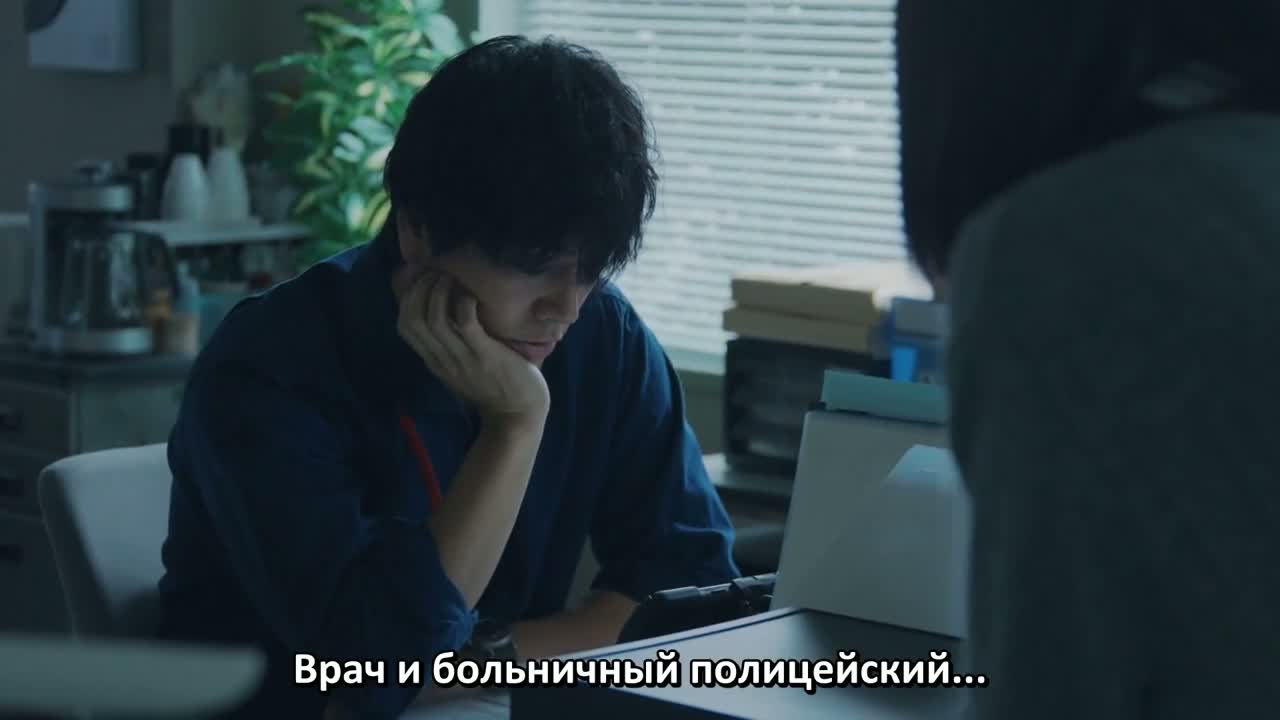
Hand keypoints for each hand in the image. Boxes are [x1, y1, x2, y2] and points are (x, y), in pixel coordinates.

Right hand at [397, 270, 549, 426]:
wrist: (519, 414)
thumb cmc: (496, 384)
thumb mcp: (462, 365)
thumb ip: (450, 343)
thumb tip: (446, 310)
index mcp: (435, 360)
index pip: (405, 326)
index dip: (408, 298)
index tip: (425, 280)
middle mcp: (443, 359)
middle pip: (413, 320)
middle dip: (421, 289)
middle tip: (439, 273)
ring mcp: (463, 358)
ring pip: (434, 320)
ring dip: (439, 291)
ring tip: (452, 278)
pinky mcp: (485, 355)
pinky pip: (465, 324)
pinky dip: (464, 303)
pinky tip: (472, 295)